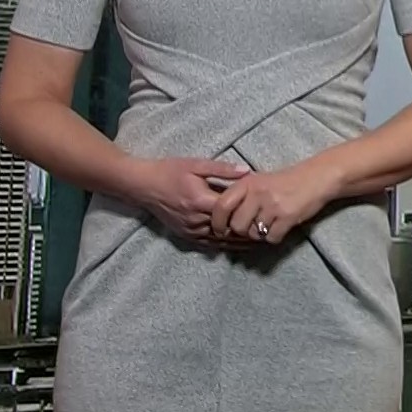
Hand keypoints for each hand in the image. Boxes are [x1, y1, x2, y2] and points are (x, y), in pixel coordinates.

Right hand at [127, 157, 256, 249]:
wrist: (142, 185)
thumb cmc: (169, 171)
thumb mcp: (196, 165)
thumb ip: (223, 170)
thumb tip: (248, 172)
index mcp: (200, 201)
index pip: (231, 212)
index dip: (249, 213)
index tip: (266, 213)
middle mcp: (195, 219)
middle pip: (228, 229)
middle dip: (248, 230)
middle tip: (269, 230)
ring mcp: (189, 230)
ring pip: (220, 240)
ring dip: (240, 241)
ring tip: (260, 240)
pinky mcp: (185, 235)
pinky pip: (208, 245)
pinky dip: (225, 246)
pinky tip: (239, 246)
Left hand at [210, 159, 339, 244]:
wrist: (317, 177)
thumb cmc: (286, 181)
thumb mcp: (260, 181)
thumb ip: (241, 196)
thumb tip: (224, 221)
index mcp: (247, 183)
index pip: (221, 206)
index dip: (217, 222)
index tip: (220, 230)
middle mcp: (257, 194)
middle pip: (237, 225)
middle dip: (243, 231)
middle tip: (253, 226)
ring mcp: (273, 205)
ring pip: (255, 233)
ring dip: (260, 234)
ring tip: (270, 224)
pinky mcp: (287, 217)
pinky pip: (271, 238)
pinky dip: (275, 237)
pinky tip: (281, 227)